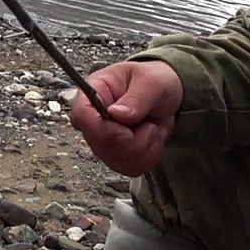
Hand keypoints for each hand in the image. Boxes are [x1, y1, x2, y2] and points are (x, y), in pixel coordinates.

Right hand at [69, 60, 182, 176]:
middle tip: (150, 127)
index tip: (127, 132)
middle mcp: (94, 118)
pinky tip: (152, 141)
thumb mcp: (152, 81)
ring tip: (153, 130)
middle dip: (131, 143)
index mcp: (95, 92)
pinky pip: (127, 168)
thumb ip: (136, 97)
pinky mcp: (117, 153)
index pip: (81, 116)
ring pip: (114, 160)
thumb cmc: (155, 80)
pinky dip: (147, 159)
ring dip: (142, 150)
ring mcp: (104, 138)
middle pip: (98, 144)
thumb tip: (117, 113)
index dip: (101, 129)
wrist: (168, 95)